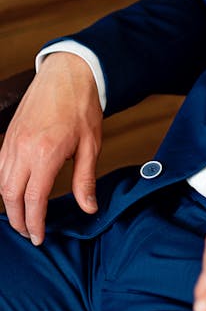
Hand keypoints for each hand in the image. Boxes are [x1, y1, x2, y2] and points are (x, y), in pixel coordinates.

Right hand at [0, 52, 102, 244]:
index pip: (33, 199)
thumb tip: (88, 208)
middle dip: (18, 219)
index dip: (34, 223)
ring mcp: (11, 141)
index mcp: (45, 153)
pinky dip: (5, 184)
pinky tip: (17, 192)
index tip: (39, 237)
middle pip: (10, 195)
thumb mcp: (91, 144)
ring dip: (9, 204)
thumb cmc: (82, 105)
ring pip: (1, 183)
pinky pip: (0, 167)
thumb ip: (85, 179)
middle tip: (30, 233)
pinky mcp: (8, 135)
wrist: (68, 73)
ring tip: (24, 217)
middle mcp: (23, 149)